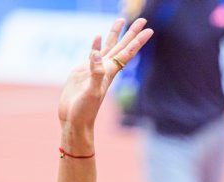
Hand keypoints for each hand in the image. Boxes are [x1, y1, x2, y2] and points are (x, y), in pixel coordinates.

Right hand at [57, 18, 152, 132]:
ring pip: (109, 47)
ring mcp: (95, 69)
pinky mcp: (83, 71)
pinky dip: (96, 44)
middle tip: (142, 19)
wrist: (74, 120)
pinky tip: (97, 37)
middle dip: (132, 33)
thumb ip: (95, 72)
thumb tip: (96, 52)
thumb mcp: (91, 91)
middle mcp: (105, 69)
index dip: (137, 41)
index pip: (127, 53)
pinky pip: (93, 53)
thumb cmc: (84, 110)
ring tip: (121, 20)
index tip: (148, 29)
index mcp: (110, 72)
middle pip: (122, 46)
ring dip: (115, 34)